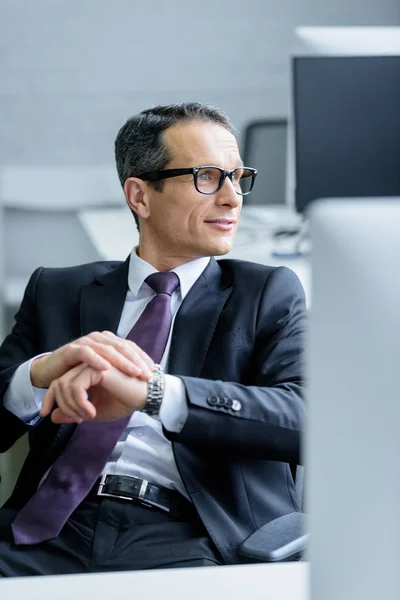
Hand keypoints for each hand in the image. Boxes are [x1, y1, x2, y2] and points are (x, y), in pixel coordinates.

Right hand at [31, 331, 153, 388]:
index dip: (143, 359)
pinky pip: (86, 353)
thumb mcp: (102, 373)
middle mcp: (99, 339)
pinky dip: (96, 360)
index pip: (130, 348)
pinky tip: (106, 368)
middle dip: (137, 361)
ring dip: (122, 361)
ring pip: (107, 349)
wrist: (50, 374)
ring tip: (133, 372)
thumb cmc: (79, 374)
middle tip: (148, 375)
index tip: (155, 373)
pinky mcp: (72, 349)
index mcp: (108, 342)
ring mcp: (86, 342)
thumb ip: (118, 371)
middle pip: (122, 347)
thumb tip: (141, 377)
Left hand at [41, 363, 147, 423]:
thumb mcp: (95, 411)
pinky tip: (91, 412)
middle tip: (79, 420)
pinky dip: (79, 403)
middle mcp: (87, 364)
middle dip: (63, 406)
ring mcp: (92, 364)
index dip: (51, 399)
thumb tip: (53, 417)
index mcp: (85, 371)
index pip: (59, 382)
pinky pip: (75, 386)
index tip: (48, 415)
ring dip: (72, 407)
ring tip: (87, 417)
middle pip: (59, 383)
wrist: (146, 397)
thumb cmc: (124, 401)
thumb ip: (74, 412)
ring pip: (64, 385)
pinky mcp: (98, 368)